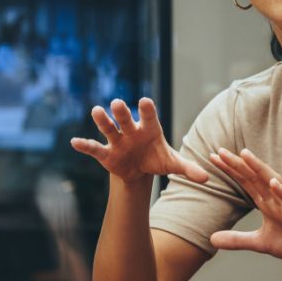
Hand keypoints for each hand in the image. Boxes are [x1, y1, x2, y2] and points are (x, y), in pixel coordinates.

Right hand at [70, 97, 209, 184]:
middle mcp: (131, 131)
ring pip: (109, 128)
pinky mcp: (106, 153)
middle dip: (122, 112)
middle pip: (126, 119)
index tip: (145, 101)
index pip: (149, 117)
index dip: (147, 110)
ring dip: (103, 121)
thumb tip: (207, 179)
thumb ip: (188, 168)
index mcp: (150, 129)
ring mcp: (117, 141)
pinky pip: (94, 148)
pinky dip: (85, 146)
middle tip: (118, 103)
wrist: (139, 169)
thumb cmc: (156, 159)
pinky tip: (75, 142)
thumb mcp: (173, 164)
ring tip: (96, 111)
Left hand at [206, 148, 281, 267]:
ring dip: (259, 169)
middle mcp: (277, 200)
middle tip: (219, 151)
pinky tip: (274, 183)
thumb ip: (237, 240)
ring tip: (245, 155)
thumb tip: (211, 239)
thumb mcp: (261, 244)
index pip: (246, 183)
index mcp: (267, 204)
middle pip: (255, 178)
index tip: (212, 158)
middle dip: (237, 165)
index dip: (230, 171)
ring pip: (273, 183)